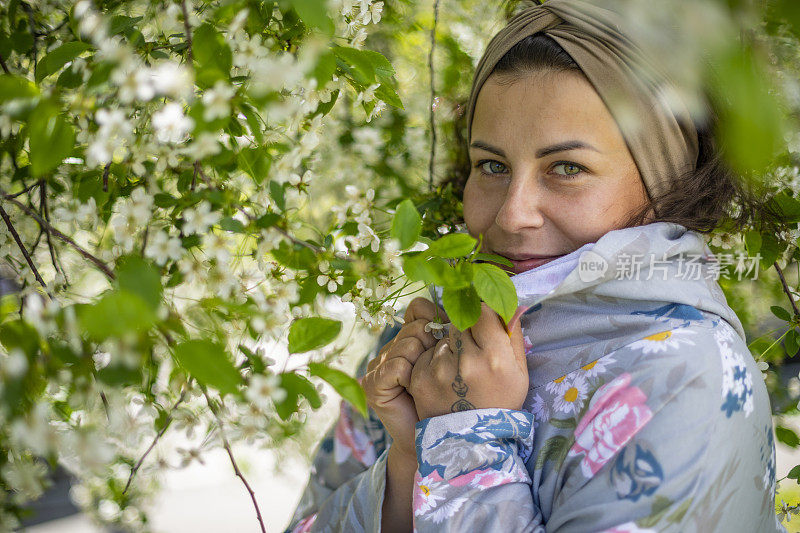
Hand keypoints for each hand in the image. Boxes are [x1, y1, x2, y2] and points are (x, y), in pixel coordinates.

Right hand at [360, 297, 448, 457]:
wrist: (438, 439)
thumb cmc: (453, 399)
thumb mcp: (456, 360)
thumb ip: (455, 333)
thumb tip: (468, 304)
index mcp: (410, 338)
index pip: (419, 309)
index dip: (437, 322)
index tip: (448, 344)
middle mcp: (391, 347)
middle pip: (415, 326)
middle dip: (434, 346)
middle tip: (440, 371)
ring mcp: (379, 365)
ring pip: (407, 344)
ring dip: (424, 364)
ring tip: (426, 384)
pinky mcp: (373, 384)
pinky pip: (397, 366)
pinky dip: (410, 377)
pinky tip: (414, 390)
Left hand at [408, 302, 527, 420]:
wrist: (473, 441)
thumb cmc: (501, 401)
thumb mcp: (518, 371)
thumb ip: (512, 333)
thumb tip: (510, 303)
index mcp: (494, 358)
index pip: (483, 311)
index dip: (484, 315)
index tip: (485, 323)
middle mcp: (465, 362)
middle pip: (460, 322)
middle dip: (466, 330)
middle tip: (472, 350)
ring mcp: (439, 370)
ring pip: (442, 337)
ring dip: (450, 346)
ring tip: (459, 371)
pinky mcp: (419, 378)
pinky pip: (426, 354)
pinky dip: (434, 361)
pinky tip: (444, 379)